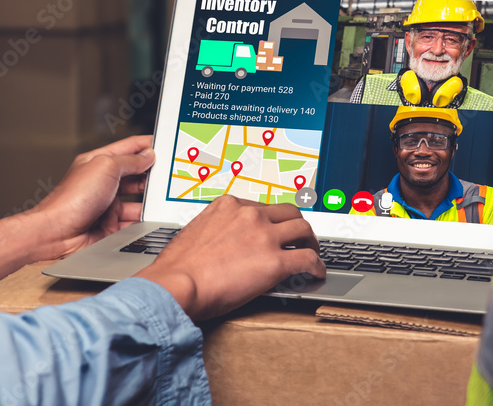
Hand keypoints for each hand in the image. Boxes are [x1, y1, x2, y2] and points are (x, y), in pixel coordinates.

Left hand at [0, 135, 154, 279]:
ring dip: (149, 201)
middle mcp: (104, 183)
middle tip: (170, 175)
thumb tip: (147, 155)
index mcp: (100, 163)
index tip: (166, 144)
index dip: (147, 144)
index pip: (129, 148)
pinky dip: (144, 221)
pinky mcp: (111, 226)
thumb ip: (130, 161)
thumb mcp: (105, 168)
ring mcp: (108, 205)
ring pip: (138, 201)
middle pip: (136, 175)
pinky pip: (134, 222)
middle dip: (152, 176)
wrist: (56, 234)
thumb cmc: (70, 200)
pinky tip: (152, 219)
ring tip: (162, 200)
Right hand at [134, 195, 324, 320]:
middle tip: (299, 238)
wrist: (175, 285)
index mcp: (229, 206)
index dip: (271, 221)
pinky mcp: (274, 262)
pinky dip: (316, 265)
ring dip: (310, 242)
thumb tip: (221, 244)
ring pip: (303, 230)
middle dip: (296, 225)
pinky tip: (316, 273)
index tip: (274, 229)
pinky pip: (307, 259)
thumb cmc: (177, 269)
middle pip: (288, 212)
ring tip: (312, 253)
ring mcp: (264, 236)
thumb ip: (215, 232)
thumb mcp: (195, 234)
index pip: (261, 207)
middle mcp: (249, 215)